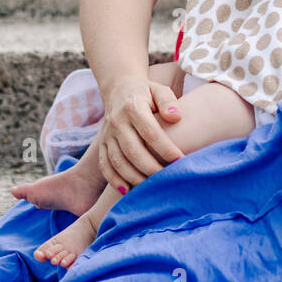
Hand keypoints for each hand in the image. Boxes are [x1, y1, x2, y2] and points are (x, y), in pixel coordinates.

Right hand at [95, 74, 184, 189]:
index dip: (165, 148)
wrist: (119, 90)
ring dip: (134, 177)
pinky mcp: (101, 144)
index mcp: (133, 107)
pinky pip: (104, 165)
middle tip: (168, 179)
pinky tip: (127, 191)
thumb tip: (176, 116)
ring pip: (118, 161)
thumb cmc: (147, 93)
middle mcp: (117, 122)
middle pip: (132, 150)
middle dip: (151, 168)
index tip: (180, 160)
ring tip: (151, 188)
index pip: (150, 132)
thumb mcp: (159, 89)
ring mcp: (107, 134)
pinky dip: (114, 180)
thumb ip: (168, 101)